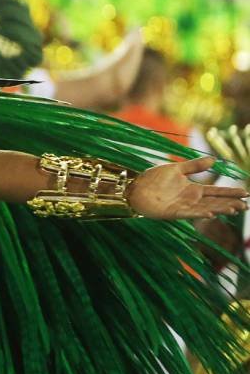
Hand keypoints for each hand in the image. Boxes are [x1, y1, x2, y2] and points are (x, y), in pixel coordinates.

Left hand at [128, 157, 247, 218]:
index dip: (231, 193)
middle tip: (246, 205)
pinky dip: (199, 213)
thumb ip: (194, 166)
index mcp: (193, 189)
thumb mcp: (176, 169)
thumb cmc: (153, 179)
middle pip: (215, 202)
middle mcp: (191, 200)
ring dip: (219, 209)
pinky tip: (210, 213)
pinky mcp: (173, 212)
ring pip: (206, 208)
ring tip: (234, 209)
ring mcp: (183, 207)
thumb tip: (214, 160)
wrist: (135, 186)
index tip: (247, 193)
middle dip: (230, 204)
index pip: (217, 192)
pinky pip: (189, 213)